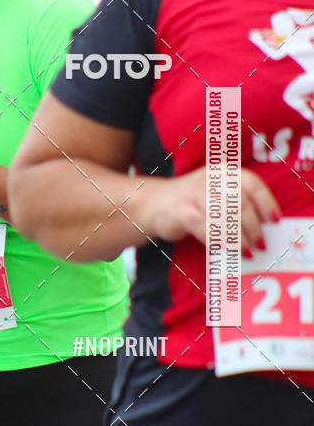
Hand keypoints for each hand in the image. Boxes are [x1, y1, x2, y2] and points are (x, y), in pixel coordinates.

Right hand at [146, 166, 280, 251]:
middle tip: (260, 245)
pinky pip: (202, 225)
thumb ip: (237, 206)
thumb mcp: (215, 196)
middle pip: (240, 203)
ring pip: (224, 215)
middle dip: (254, 227)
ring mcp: (193, 193)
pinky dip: (216, 237)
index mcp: (223, 173)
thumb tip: (263, 229)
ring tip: (246, 252)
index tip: (275, 221)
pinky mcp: (179, 209)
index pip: (252, 183)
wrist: (151, 204)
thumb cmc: (191, 204)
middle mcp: (210, 179)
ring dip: (238, 237)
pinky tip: (224, 247)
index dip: (266, 202)